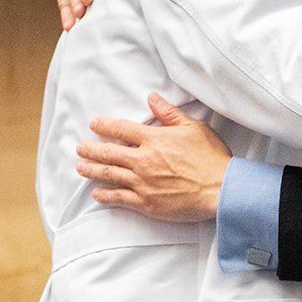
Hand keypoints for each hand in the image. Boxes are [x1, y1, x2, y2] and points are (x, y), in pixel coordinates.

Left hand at [78, 93, 230, 222]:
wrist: (221, 189)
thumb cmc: (211, 157)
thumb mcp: (193, 127)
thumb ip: (169, 113)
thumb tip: (151, 98)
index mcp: (154, 139)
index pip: (121, 129)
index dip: (104, 126)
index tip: (93, 124)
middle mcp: (143, 160)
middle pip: (109, 153)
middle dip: (90, 150)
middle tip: (79, 148)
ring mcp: (143, 183)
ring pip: (109, 175)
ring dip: (92, 171)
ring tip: (80, 168)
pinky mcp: (147, 203)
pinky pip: (120, 198)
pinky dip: (106, 195)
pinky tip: (97, 194)